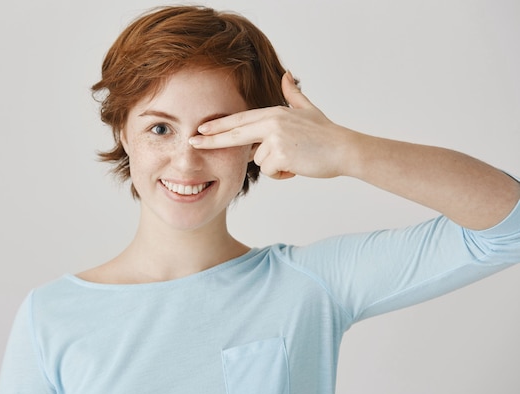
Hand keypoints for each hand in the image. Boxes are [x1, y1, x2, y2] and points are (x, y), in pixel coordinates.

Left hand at [190, 71, 350, 179]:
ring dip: (274, 166)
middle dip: (211, 140)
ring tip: (295, 159)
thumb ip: (293, 94)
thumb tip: (287, 75)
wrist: (344, 149)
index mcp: (274, 112)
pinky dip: (282, 174)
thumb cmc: (326, 134)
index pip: (239, 119)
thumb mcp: (308, 110)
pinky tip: (297, 167)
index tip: (201, 129)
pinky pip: (270, 171)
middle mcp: (271, 122)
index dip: (219, 125)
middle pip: (234, 133)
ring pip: (258, 161)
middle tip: (192, 143)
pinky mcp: (280, 153)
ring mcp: (275, 137)